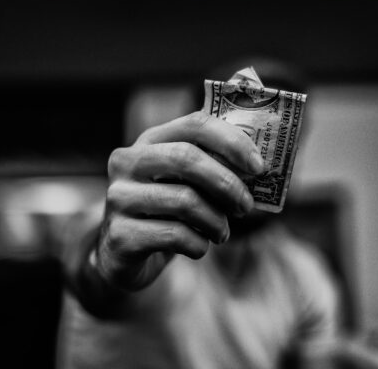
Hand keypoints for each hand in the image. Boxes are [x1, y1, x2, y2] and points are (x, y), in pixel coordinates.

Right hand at [94, 111, 264, 291]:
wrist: (122, 252)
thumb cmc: (166, 210)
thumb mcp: (185, 183)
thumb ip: (213, 166)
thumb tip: (260, 165)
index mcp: (148, 140)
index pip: (194, 124)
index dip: (232, 142)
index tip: (258, 167)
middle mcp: (127, 162)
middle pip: (186, 158)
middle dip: (227, 184)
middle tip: (245, 206)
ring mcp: (118, 198)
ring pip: (185, 201)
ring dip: (216, 221)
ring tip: (221, 232)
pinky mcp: (120, 235)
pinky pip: (175, 236)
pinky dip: (199, 245)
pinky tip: (199, 246)